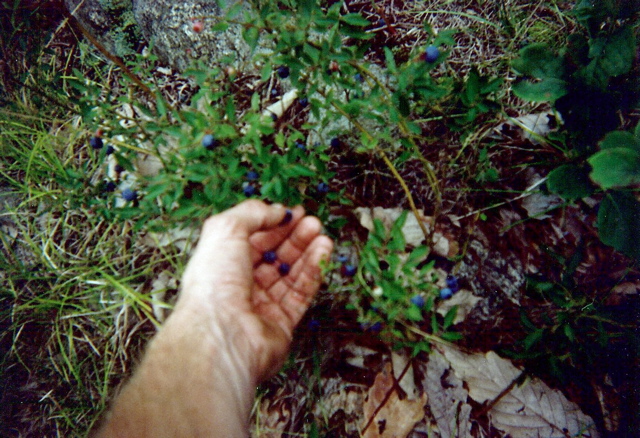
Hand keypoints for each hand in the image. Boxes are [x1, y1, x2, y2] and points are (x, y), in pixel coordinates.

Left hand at [177, 200, 333, 381]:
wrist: (222, 335)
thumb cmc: (214, 283)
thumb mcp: (226, 230)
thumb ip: (252, 213)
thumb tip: (276, 210)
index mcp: (222, 263)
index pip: (252, 239)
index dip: (273, 224)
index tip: (294, 212)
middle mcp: (240, 285)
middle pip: (273, 255)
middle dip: (294, 236)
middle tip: (312, 222)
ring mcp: (261, 305)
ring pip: (290, 274)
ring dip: (307, 252)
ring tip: (321, 235)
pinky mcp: (281, 323)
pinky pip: (301, 294)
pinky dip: (313, 272)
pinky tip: (323, 252)